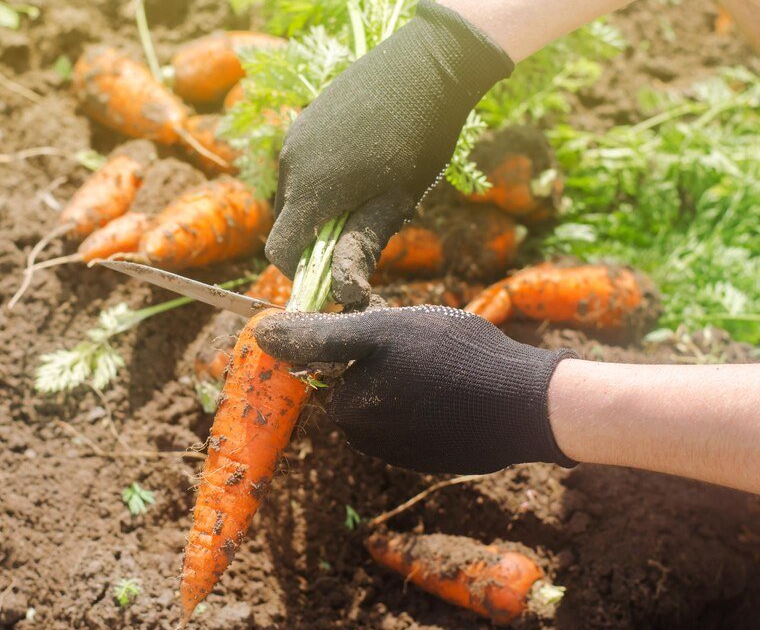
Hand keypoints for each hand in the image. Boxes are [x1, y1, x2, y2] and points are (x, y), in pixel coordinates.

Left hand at [254, 306, 576, 473]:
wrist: (526, 404)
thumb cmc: (451, 357)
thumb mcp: (380, 331)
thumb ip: (318, 335)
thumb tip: (260, 334)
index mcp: (350, 409)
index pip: (328, 366)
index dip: (354, 340)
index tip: (390, 333)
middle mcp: (368, 438)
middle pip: (358, 385)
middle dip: (380, 361)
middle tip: (421, 343)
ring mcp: (402, 451)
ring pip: (387, 400)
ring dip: (405, 380)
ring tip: (445, 364)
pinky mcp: (432, 458)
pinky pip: (415, 420)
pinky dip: (430, 402)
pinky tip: (459, 389)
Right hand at [265, 0, 512, 306]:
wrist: (426, 65)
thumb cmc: (418, 139)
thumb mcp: (395, 201)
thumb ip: (362, 249)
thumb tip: (344, 297)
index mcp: (310, 191)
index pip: (279, 251)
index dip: (301, 272)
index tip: (333, 273)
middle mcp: (290, 164)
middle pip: (287, 223)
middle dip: (316, 238)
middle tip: (363, 227)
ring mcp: (294, 139)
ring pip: (295, 194)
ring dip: (320, 207)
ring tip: (368, 190)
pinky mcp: (304, 121)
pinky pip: (301, 166)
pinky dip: (321, 179)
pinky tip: (362, 162)